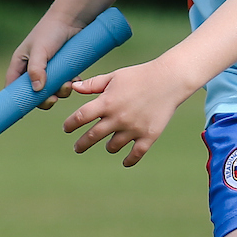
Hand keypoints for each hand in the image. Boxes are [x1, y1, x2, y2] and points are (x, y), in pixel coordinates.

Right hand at [7, 13, 86, 101]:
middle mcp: (32, 68)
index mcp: (20, 63)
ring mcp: (48, 69)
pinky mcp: (62, 68)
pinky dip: (69, 85)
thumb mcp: (40, 49)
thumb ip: (37, 69)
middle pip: (34, 93)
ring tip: (68, 84)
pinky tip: (75, 79)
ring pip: (51, 90)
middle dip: (44, 99)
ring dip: (60, 91)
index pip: (13, 87)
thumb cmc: (51, 30)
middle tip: (54, 99)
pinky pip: (64, 83)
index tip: (22, 112)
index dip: (16, 100)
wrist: (72, 18)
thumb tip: (37, 90)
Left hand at [62, 60, 193, 166]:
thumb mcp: (114, 77)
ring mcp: (133, 129)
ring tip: (108, 146)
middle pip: (92, 136)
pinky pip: (135, 154)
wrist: (169, 80)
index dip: (70, 124)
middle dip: (81, 144)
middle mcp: (118, 118)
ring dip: (108, 147)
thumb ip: (94, 84)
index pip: (81, 117)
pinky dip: (129, 160)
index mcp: (107, 102)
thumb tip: (74, 87)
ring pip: (112, 146)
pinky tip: (124, 162)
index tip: (66, 128)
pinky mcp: (148, 136)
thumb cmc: (139, 75)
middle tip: (77, 148)